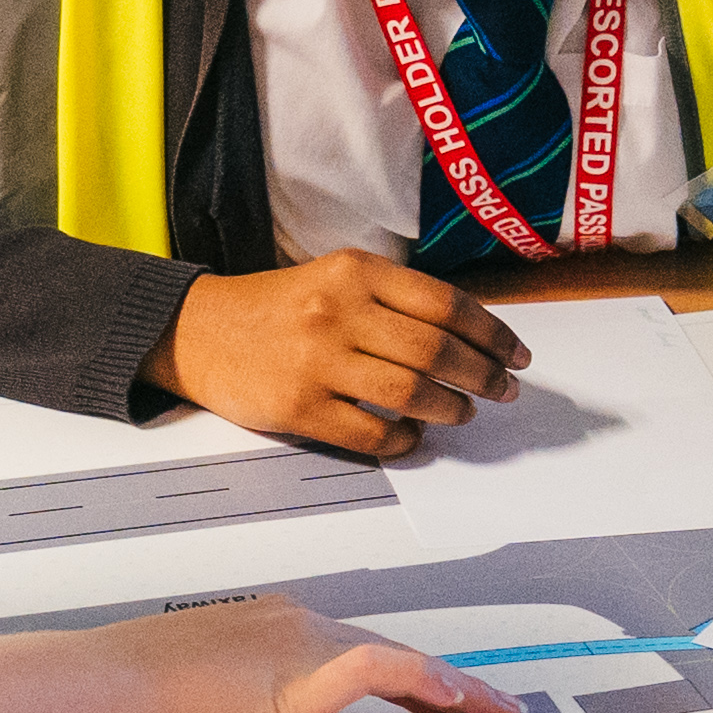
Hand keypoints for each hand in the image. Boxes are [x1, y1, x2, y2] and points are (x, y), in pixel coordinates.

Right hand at [91, 594, 524, 712]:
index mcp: (274, 627)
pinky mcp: (302, 678)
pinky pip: (378, 670)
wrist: (110, 684)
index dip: (410, 675)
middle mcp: (298, 625)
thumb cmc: (134, 692)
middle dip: (450, 683)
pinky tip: (456, 697)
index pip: (360, 650)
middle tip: (494, 709)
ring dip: (456, 690)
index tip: (442, 698)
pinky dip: (424, 680)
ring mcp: (302, 647)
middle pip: (393, 653)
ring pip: (402, 661)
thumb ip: (231, 696)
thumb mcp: (195, 690)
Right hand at [159, 255, 523, 460]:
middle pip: (436, 349)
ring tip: (463, 412)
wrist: (196, 331)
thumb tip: (467, 338)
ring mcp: (318, 361)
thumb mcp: (334, 279)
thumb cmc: (275, 308)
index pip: (445, 303)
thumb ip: (393, 299)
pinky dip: (404, 439)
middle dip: (484, 375)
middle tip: (503, 390)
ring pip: (411, 392)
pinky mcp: (299, 407)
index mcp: (355, 272)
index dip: (491, 333)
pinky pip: (371, 432)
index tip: (515, 354)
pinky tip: (413, 435)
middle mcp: (338, 312)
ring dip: (451, 408)